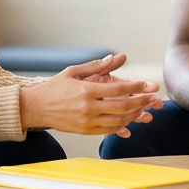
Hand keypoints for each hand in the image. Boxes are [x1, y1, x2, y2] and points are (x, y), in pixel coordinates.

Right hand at [20, 53, 161, 136]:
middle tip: (153, 98)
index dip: (138, 87)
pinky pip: (109, 130)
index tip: (150, 85)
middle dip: (141, 102)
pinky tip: (129, 120)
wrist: (35, 108)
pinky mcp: (85, 131)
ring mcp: (87, 121)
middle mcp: (88, 107)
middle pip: (123, 107)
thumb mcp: (73, 71)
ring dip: (134, 116)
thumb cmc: (54, 87)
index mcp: (87, 90)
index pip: (119, 89)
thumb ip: (96, 66)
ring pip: (118, 121)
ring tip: (144, 109)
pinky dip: (122, 126)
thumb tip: (115, 57)